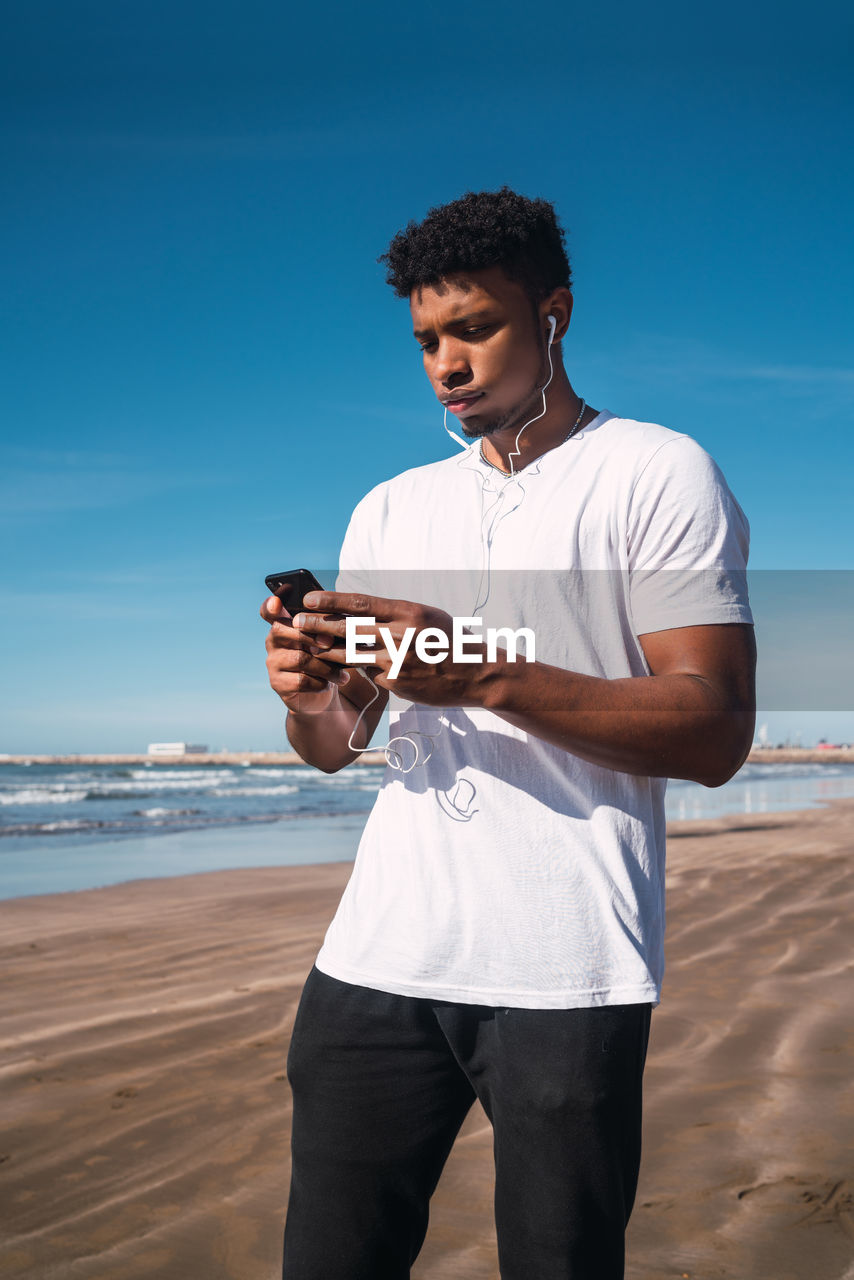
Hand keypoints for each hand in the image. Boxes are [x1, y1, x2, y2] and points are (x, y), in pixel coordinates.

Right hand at [261, 594, 351, 715]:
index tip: (276, 602)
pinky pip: (300, 681)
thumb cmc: (325, 659)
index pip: (269, 612)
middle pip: (282, 630)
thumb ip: (324, 631)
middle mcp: (273, 642)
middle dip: (310, 635)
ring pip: (299, 658)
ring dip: (325, 666)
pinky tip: (329, 684)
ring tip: (342, 673)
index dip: (270, 606)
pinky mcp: (278, 683)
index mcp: (284, 625)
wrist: (321, 692)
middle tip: (331, 643)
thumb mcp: (326, 640)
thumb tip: (330, 634)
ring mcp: (273, 663)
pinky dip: (320, 683)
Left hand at [291, 591, 496, 707]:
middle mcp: (400, 635)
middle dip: (319, 625)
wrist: (474, 674)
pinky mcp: (395, 683)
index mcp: (408, 612)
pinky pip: (369, 674)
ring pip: (351, 654)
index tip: (310, 599)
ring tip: (310, 647)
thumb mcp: (425, 616)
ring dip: (327, 651)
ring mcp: (397, 661)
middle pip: (349, 628)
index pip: (360, 603)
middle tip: (297, 622)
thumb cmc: (448, 639)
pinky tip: (351, 669)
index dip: (331, 600)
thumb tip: (357, 609)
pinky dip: (360, 671)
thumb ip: (394, 614)